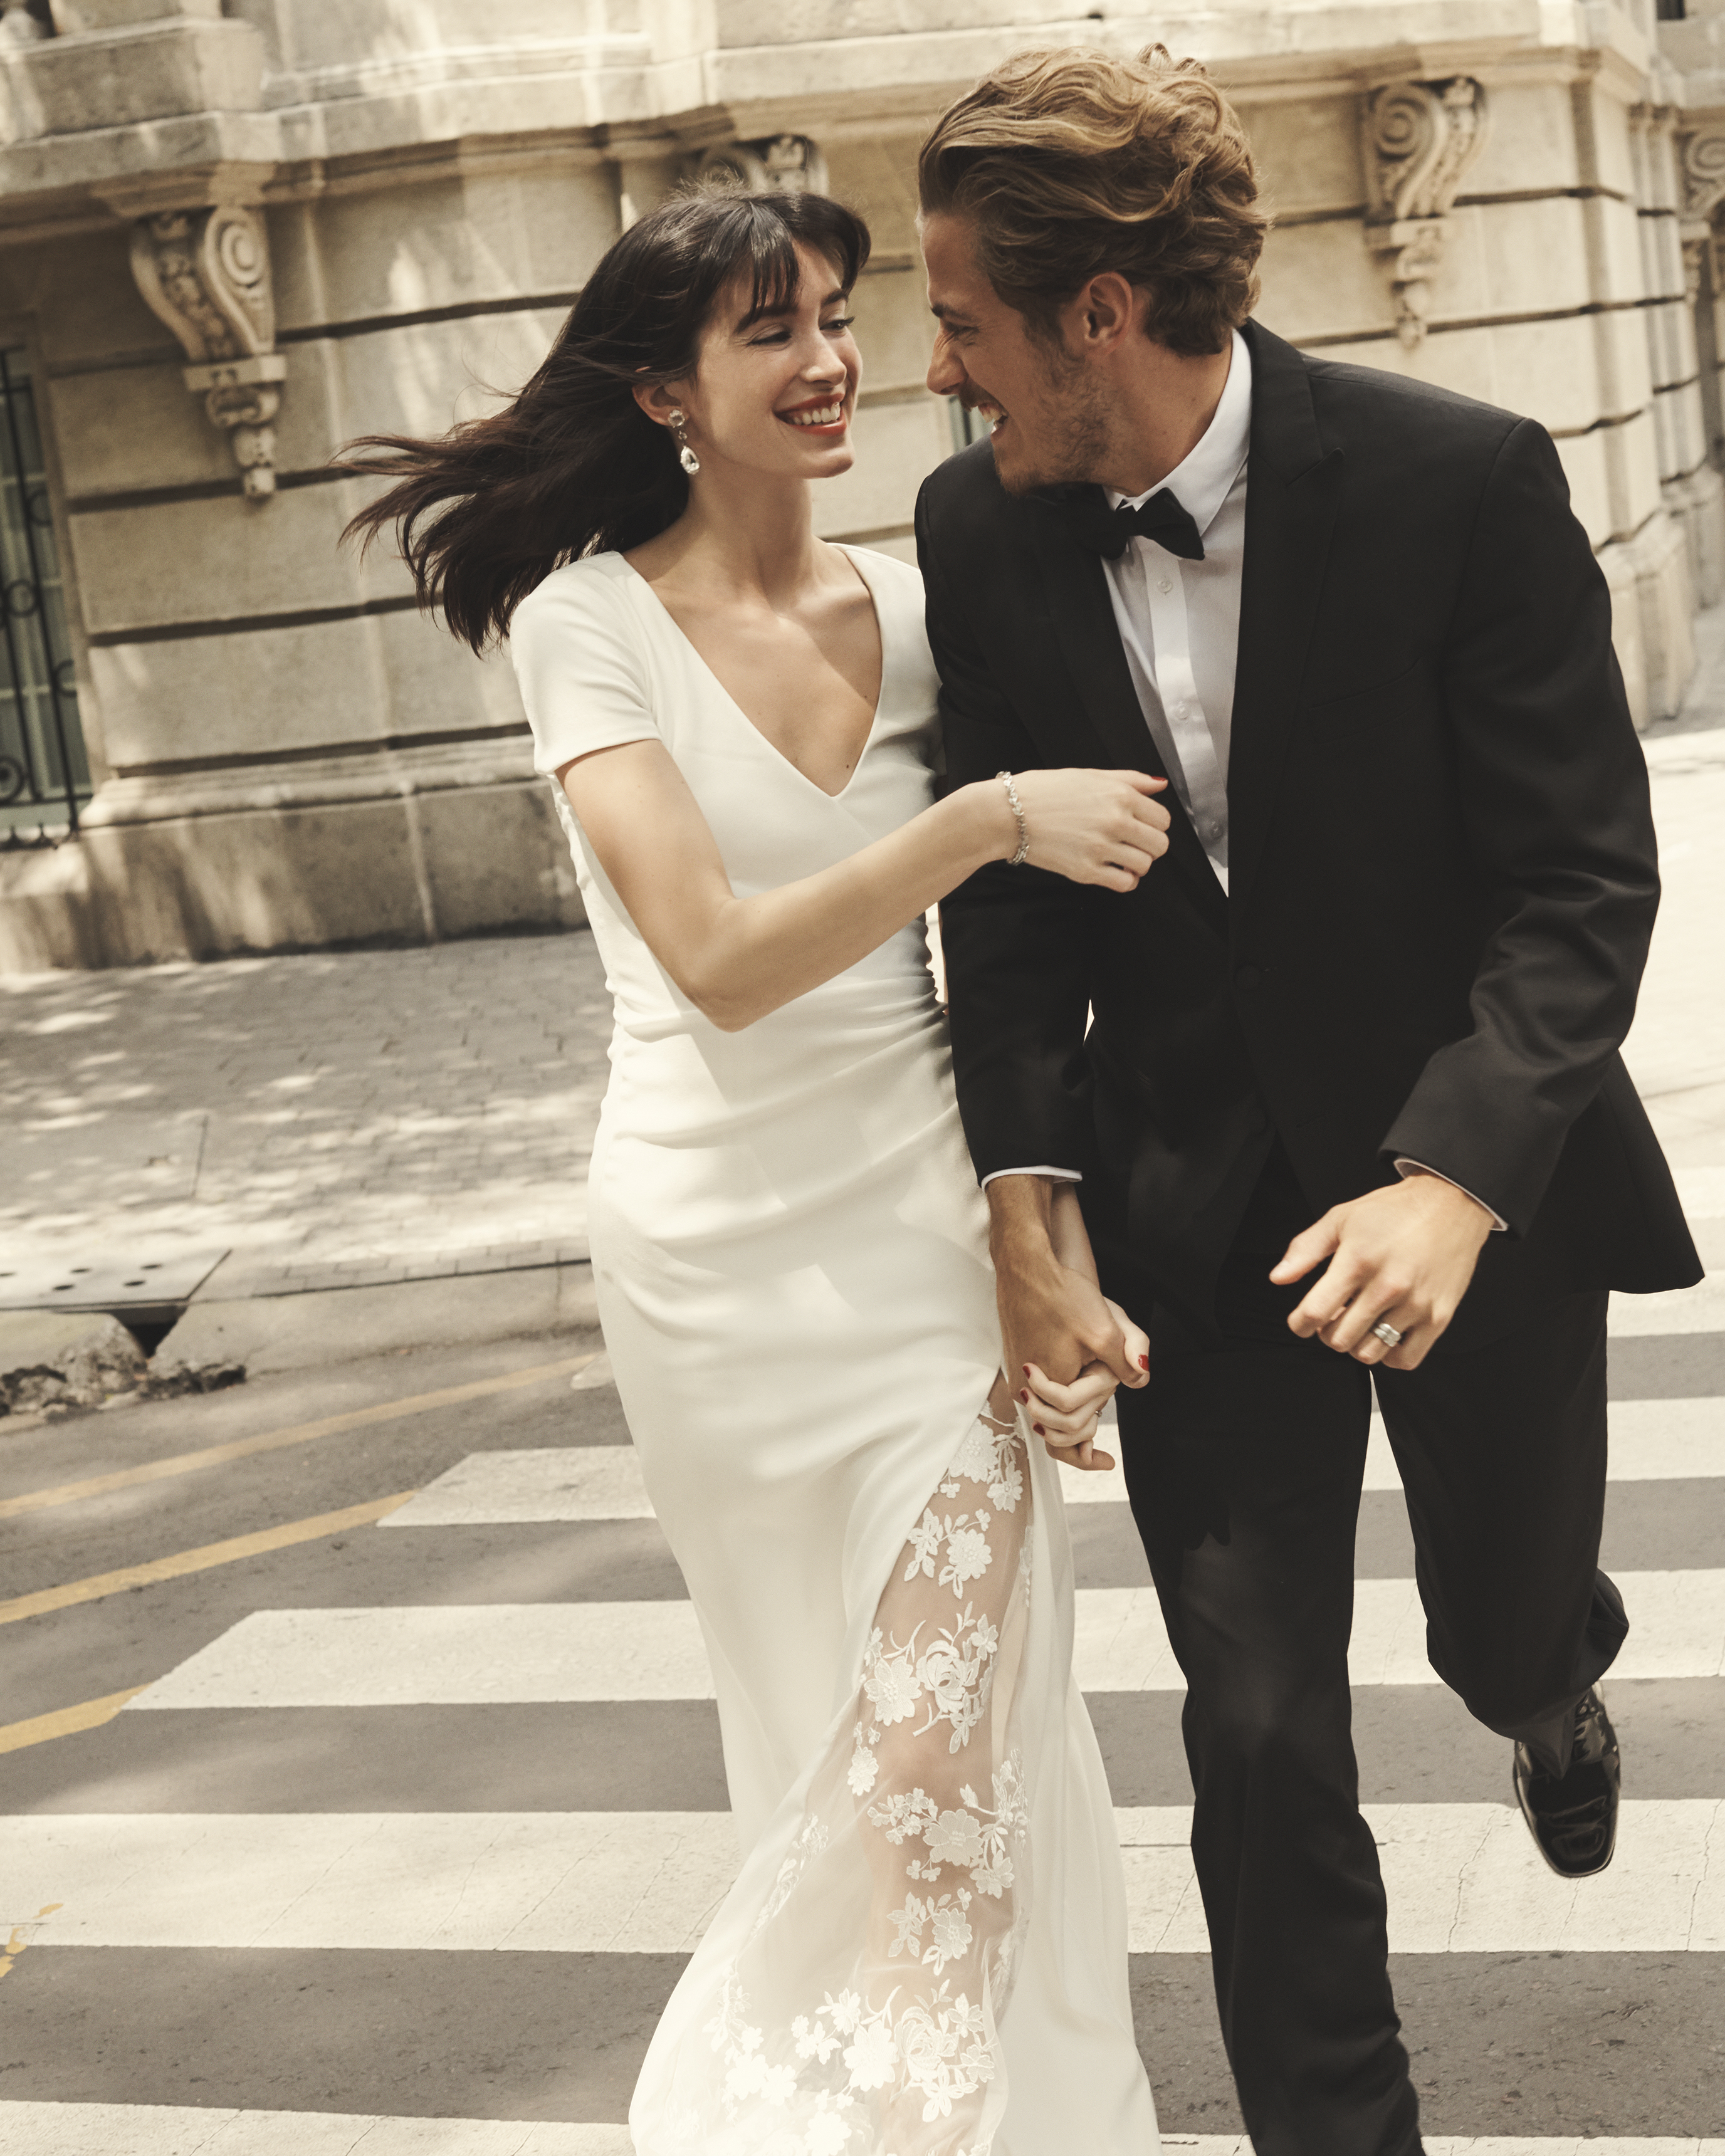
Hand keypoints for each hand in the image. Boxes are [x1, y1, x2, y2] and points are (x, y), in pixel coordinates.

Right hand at [1005, 769, 1170, 891]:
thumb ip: (1129, 779)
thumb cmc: (1043, 792)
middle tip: (1133, 842)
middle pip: (1159, 844)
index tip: (1141, 825)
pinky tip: (1113, 870)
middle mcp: (1115, 821)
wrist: (1008, 814)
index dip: (1154, 823)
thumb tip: (1158, 785)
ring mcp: (1101, 848)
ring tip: (1120, 856)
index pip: (1162, 819)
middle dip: (1149, 845)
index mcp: (1119, 795)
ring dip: (1136, 863)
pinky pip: (1125, 884)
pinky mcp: (1086, 871)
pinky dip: (1124, 880)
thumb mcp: (1090, 775)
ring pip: (1144, 865)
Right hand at [1020, 1298, 1144, 1472]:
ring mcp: (1017, 1371)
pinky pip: (1039, 1392)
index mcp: (1047, 1385)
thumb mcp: (1105, 1328)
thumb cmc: (1061, 1294)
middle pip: (1054, 1430)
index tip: (1108, 1462)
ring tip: (1093, 1407)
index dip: (1087, 1456)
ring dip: (1072, 1412)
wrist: (1026, 1265)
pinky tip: (1075, 1383)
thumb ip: (1127, 1359)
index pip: (1066, 1437)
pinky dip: (1058, 1398)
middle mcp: (1023, 1385)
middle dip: (1083, 1427)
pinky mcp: (1017, 1356)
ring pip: (1046, 1411)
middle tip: (1102, 1418)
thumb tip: (1141, 1379)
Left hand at [1270, 1171, 1493, 1369]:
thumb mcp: (1341, 1217)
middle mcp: (1387, 1286)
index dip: (1299, 1324)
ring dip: (1357, 1344)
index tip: (1301, 1322)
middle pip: (1339, 1339)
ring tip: (1360, 1323)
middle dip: (1327, 1332)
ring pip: (1370, 1353)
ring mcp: (1415, 1304)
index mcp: (1357, 1260)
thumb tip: (1279, 1278)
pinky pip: (1406, 1359)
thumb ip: (1305, 1249)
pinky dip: (1390, 1355)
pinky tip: (1385, 1334)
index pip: (1315, 1312)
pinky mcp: (1440, 1317)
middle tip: (1335, 1316)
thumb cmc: (1395, 1211)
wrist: (1451, 1205)